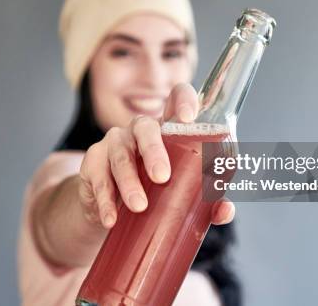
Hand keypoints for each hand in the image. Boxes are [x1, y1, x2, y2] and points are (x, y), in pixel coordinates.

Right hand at [77, 82, 235, 228]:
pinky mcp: (93, 163)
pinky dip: (105, 200)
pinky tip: (112, 217)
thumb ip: (205, 201)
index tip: (189, 118)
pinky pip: (98, 177)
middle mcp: (139, 130)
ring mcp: (114, 143)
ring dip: (129, 181)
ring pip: (120, 155)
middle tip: (162, 177)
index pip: (175, 98)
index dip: (183, 101)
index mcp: (167, 130)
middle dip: (154, 151)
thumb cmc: (154, 191)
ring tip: (139, 206)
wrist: (111, 210)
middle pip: (145, 128)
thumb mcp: (180, 195)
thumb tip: (225, 211)